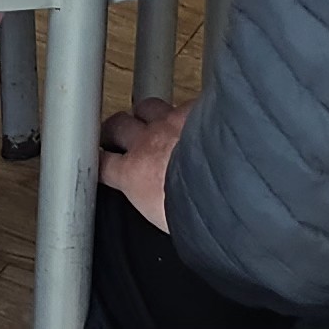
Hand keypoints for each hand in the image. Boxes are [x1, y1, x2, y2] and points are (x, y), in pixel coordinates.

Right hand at [100, 98, 186, 230]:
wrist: (230, 188)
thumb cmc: (199, 213)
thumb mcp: (165, 223)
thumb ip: (156, 208)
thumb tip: (164, 215)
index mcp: (134, 175)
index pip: (103, 162)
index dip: (99, 159)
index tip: (100, 160)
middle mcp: (147, 143)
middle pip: (117, 125)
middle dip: (115, 129)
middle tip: (119, 135)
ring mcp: (171, 123)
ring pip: (147, 107)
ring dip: (147, 113)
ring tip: (154, 120)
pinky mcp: (197, 111)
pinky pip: (185, 104)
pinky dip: (187, 111)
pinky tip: (197, 118)